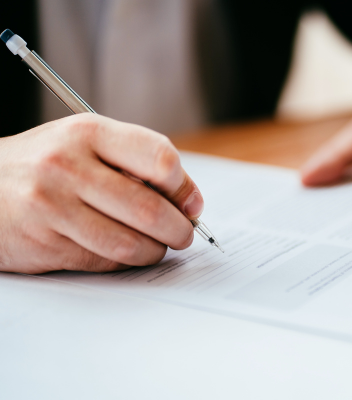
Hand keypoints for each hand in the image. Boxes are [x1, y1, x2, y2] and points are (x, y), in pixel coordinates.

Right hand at [0, 114, 203, 273]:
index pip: (159, 158)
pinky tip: (128, 252)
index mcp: (88, 133)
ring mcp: (53, 207)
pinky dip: (127, 261)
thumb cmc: (46, 163)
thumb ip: (136, 161)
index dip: (184, 186)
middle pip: (149, 208)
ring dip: (156, 250)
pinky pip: (105, 261)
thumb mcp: (87, 142)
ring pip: (130, 243)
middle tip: (184, 234)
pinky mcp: (45, 243)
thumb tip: (188, 199)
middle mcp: (68, 167)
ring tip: (158, 246)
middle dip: (179, 229)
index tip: (191, 203)